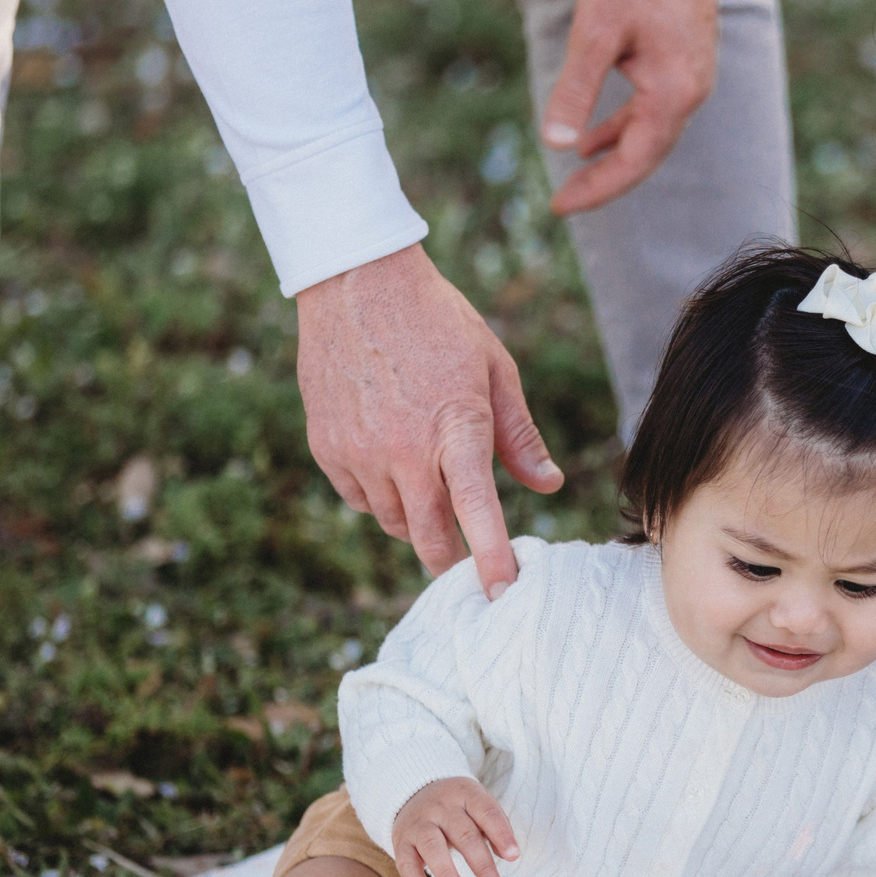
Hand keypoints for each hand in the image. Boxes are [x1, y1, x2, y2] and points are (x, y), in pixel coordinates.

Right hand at [296, 245, 560, 597]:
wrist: (357, 281)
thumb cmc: (439, 322)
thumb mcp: (494, 369)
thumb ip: (519, 435)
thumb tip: (548, 485)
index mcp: (456, 429)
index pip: (477, 512)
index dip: (489, 559)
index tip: (501, 594)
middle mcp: (404, 450)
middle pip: (428, 536)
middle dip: (449, 558)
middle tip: (464, 561)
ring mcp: (360, 452)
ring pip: (393, 521)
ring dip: (416, 521)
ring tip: (429, 487)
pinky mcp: (326, 448)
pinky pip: (358, 498)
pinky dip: (379, 496)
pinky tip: (391, 466)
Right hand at [389, 776, 519, 876]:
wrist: (412, 792)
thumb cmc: (457, 807)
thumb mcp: (477, 805)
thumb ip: (494, 827)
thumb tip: (509, 855)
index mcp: (465, 793)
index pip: (486, 812)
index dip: (501, 834)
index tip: (514, 856)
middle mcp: (440, 806)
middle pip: (463, 834)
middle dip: (481, 864)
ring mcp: (418, 824)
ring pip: (432, 847)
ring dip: (446, 872)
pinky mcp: (400, 842)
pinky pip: (406, 865)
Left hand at [542, 0, 729, 213]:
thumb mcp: (595, 31)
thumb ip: (576, 89)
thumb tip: (553, 142)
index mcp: (672, 93)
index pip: (633, 162)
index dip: (597, 190)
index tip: (558, 207)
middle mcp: (690, 94)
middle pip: (645, 156)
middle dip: (603, 182)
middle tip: (561, 203)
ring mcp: (691, 79)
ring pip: (649, 134)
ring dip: (612, 156)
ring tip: (574, 176)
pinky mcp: (684, 63)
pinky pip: (653, 111)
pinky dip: (622, 128)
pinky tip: (592, 136)